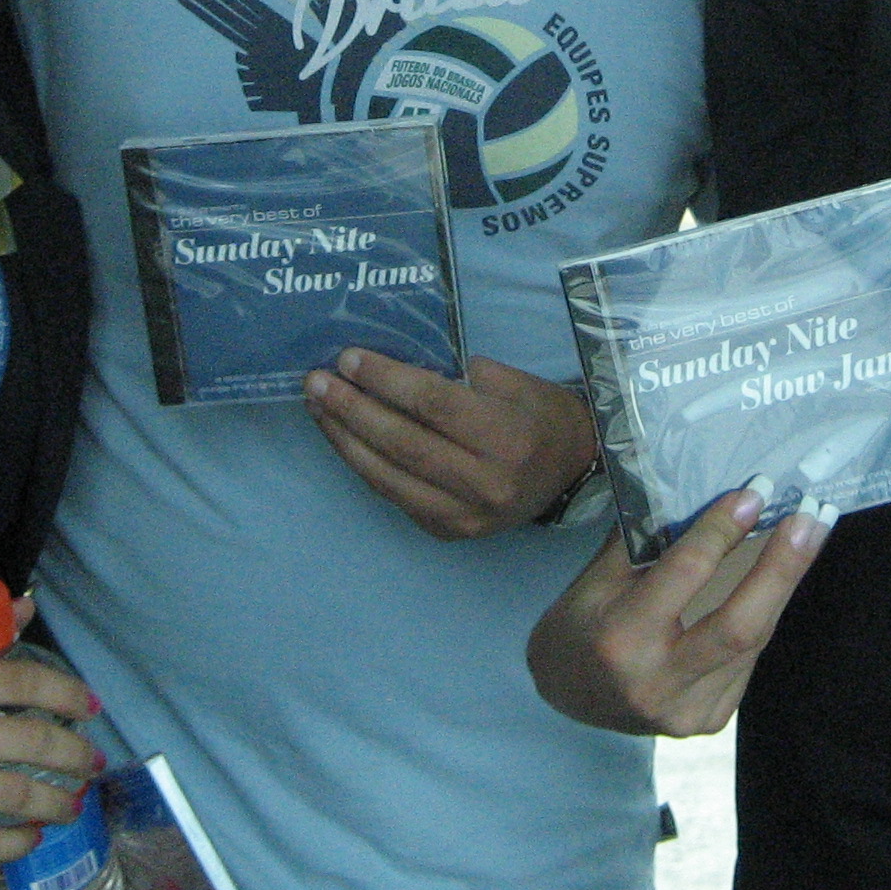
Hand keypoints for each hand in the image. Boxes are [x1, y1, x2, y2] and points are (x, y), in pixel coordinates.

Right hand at [0, 601, 103, 861]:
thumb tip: (24, 607)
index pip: (20, 681)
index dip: (66, 693)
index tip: (89, 707)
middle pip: (28, 741)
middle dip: (74, 754)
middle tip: (92, 762)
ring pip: (12, 795)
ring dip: (56, 802)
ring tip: (72, 803)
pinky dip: (14, 843)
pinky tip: (30, 837)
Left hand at [303, 350, 596, 539]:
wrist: (573, 472)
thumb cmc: (544, 415)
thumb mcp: (516, 381)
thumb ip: (462, 375)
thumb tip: (397, 368)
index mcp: (507, 439)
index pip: (432, 405)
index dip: (386, 380)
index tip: (349, 358)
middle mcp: (485, 484)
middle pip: (403, 443)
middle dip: (352, 410)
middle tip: (317, 383)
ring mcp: (464, 515)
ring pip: (388, 476)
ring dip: (345, 439)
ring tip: (318, 408)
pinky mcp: (449, 531)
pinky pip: (394, 496)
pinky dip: (364, 465)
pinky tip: (343, 438)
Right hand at [528, 480, 832, 736]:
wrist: (570, 695)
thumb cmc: (581, 622)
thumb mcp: (597, 575)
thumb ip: (649, 540)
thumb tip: (706, 493)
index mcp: (621, 636)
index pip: (685, 574)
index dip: (724, 530)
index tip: (756, 493)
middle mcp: (656, 681)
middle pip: (740, 624)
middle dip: (783, 568)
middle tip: (812, 519)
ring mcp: (686, 711)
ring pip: (753, 641)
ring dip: (783, 585)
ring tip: (808, 537)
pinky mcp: (708, 720)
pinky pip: (748, 660)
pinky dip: (762, 615)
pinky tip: (775, 583)